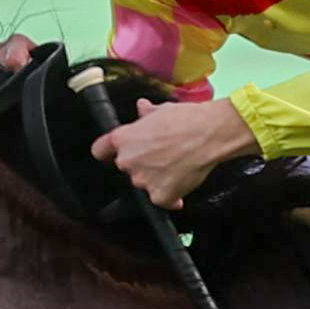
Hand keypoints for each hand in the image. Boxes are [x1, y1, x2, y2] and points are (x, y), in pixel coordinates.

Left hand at [90, 95, 257, 206]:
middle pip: (127, 168)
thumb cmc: (187, 120)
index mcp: (123, 139)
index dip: (107, 152)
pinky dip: (172, 196)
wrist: (210, 135)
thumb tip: (142, 108)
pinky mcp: (160, 196)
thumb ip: (146, 114)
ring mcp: (143, 181)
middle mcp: (128, 161)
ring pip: (145, 184)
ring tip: (176, 166)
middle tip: (162, 155)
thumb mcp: (161, 110)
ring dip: (156, 179)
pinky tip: (182, 183)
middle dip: (141, 164)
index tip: (114, 153)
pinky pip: (162, 200)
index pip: (100, 151)